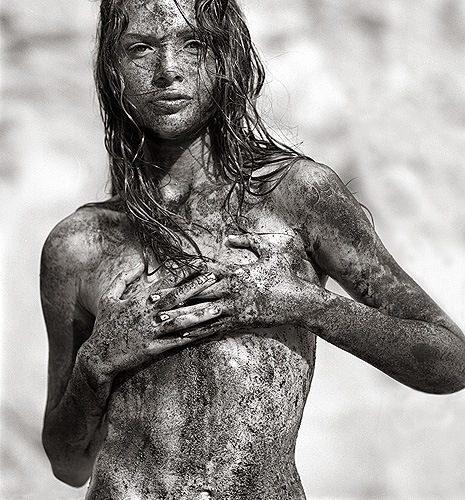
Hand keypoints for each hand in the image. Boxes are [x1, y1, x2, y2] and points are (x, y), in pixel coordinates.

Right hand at [78, 263, 223, 384]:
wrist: (97, 356)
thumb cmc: (105, 325)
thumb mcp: (108, 297)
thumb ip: (123, 278)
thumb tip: (139, 264)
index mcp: (138, 299)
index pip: (165, 282)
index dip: (183, 272)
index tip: (199, 264)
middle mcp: (146, 314)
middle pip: (176, 298)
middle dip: (196, 288)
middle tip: (215, 279)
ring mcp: (150, 332)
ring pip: (179, 321)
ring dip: (200, 314)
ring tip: (218, 308)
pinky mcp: (152, 349)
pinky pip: (176, 342)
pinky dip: (192, 337)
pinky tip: (206, 333)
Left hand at [156, 232, 326, 334]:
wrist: (303, 301)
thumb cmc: (288, 273)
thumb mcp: (271, 250)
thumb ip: (248, 241)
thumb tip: (227, 236)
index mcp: (236, 272)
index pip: (203, 271)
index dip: (181, 273)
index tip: (165, 275)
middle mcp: (232, 290)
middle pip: (195, 294)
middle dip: (172, 299)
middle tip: (151, 304)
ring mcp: (236, 308)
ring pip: (201, 314)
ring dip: (179, 319)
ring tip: (160, 324)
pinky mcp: (242, 322)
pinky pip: (216, 329)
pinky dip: (198, 333)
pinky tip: (182, 338)